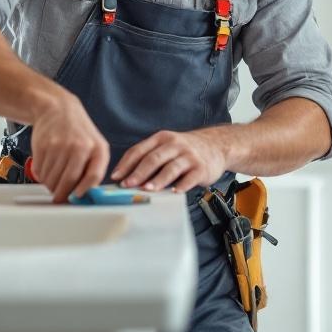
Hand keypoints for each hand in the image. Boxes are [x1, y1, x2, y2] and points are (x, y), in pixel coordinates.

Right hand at [29, 91, 109, 202]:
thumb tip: (84, 194)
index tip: (76, 197)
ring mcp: (61, 145)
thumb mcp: (95, 145)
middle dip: (62, 194)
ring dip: (50, 185)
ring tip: (53, 178)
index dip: (84, 191)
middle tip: (59, 196)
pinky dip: (41, 175)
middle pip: (69, 181)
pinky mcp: (43, 145)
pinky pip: (40, 171)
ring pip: (52, 179)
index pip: (93, 176)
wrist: (58, 109)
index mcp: (98, 148)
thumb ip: (93, 168)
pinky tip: (46, 168)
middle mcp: (80, 146)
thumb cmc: (78, 131)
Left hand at [110, 129, 226, 192]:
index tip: (116, 177)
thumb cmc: (184, 150)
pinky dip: (181, 185)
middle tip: (127, 185)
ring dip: (158, 179)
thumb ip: (149, 158)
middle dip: (138, 173)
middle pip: (153, 158)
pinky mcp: (201, 167)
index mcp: (161, 138)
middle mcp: (174, 144)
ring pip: (171, 168)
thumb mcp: (166, 147)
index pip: (139, 150)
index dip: (126, 164)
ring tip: (147, 189)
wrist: (215, 146)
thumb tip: (126, 178)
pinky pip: (190, 177)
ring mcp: (189, 155)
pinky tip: (174, 192)